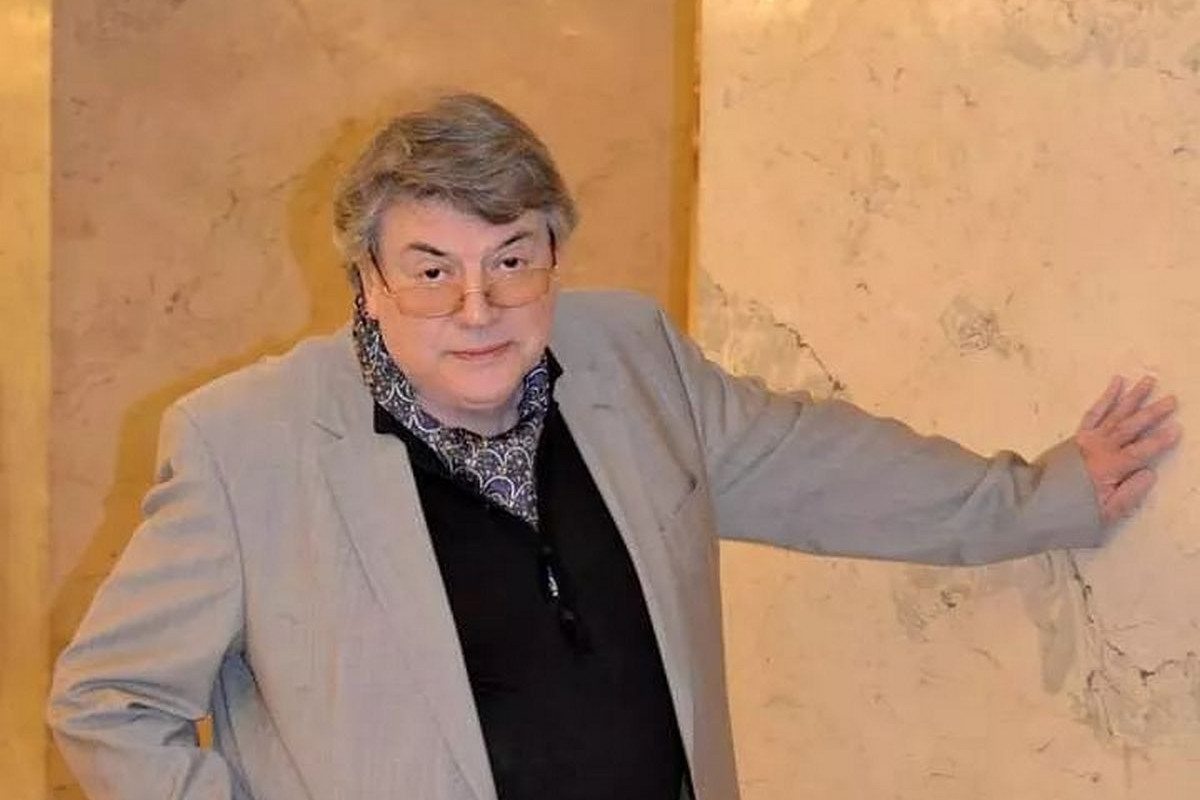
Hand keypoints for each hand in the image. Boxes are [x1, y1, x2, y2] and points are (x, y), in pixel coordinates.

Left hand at [1075, 376, 1181, 523]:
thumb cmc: (1074, 510)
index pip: (1141, 451)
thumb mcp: (1106, 512)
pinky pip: (1094, 412)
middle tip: (1171, 399)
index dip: (1160, 441)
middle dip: (1152, 413)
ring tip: (1148, 381)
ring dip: (1133, 397)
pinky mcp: (1077, 435)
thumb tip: (1149, 472)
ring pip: (1115, 413)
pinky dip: (1106, 397)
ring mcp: (1087, 438)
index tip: (1177, 429)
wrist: (1037, 502)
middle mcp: (1099, 447)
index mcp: (1108, 466)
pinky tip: (1116, 383)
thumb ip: (1129, 493)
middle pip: (1130, 427)